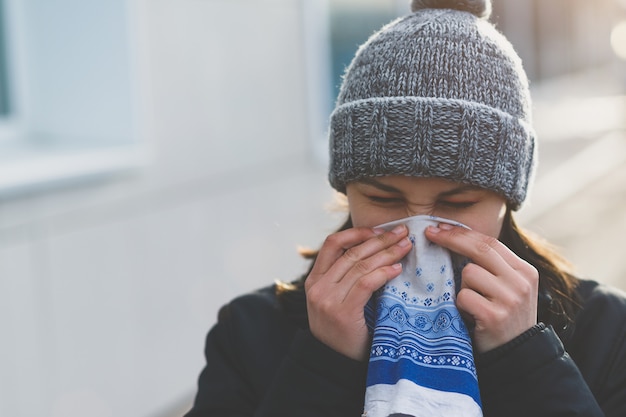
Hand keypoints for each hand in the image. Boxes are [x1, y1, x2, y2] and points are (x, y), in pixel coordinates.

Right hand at [304, 225, 411, 360]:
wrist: (334, 365)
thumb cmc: (343, 332)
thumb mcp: (336, 301)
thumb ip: (347, 279)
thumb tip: (378, 253)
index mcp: (314, 280)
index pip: (332, 244)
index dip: (356, 233)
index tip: (379, 230)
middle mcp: (318, 287)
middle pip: (352, 253)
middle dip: (380, 240)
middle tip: (402, 232)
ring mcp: (328, 299)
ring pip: (361, 265)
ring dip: (387, 253)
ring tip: (405, 246)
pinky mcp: (342, 312)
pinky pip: (366, 284)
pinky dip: (383, 273)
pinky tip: (397, 269)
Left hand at [425, 223, 538, 353]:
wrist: (516, 356)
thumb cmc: (504, 318)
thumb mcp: (508, 288)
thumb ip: (491, 266)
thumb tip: (455, 237)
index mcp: (525, 271)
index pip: (490, 242)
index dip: (462, 233)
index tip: (440, 227)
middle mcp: (520, 282)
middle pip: (479, 249)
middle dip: (451, 239)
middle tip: (430, 234)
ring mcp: (510, 299)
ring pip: (468, 273)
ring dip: (461, 287)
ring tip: (472, 303)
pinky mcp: (495, 316)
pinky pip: (463, 297)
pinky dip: (460, 305)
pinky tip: (471, 316)